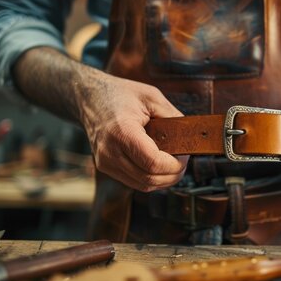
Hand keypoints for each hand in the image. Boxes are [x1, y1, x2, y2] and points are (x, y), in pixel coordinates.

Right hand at [78, 72, 188, 191]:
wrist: (90, 98)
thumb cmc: (120, 94)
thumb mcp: (152, 97)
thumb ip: (173, 117)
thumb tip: (190, 137)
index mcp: (122, 131)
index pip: (153, 162)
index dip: (174, 165)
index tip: (185, 156)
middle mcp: (109, 151)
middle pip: (149, 179)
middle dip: (173, 175)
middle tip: (183, 161)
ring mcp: (105, 162)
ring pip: (142, 185)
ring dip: (163, 180)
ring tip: (174, 164)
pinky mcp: (105, 167)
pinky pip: (134, 182)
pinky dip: (151, 178)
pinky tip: (160, 166)